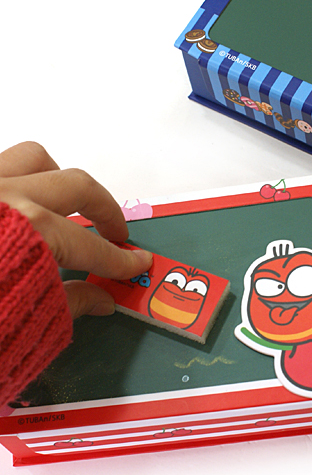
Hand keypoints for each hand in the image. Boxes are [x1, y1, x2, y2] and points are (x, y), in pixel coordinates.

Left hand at [0, 142, 151, 317]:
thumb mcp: (27, 316)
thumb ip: (69, 303)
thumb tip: (99, 299)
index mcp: (32, 228)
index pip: (93, 247)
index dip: (121, 259)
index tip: (136, 262)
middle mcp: (9, 196)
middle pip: (77, 187)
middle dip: (105, 208)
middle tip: (114, 231)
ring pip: (34, 159)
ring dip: (57, 178)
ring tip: (65, 202)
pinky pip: (2, 164)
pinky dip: (20, 178)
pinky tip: (21, 204)